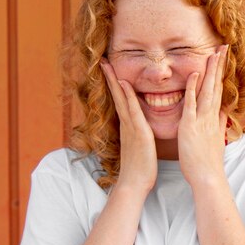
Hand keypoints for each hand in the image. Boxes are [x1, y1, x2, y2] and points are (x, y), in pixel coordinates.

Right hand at [100, 59, 157, 193]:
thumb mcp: (140, 147)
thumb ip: (139, 136)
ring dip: (114, 80)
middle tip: (103, 60)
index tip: (111, 71)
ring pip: (121, 98)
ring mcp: (130, 127)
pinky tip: (124, 83)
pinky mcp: (138, 132)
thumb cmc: (140, 169)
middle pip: (117, 95)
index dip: (116, 85)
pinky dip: (127, 95)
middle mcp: (126, 124)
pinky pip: (132, 110)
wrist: (135, 184)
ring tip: (107, 64)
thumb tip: (141, 131)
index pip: (121, 101)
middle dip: (110, 77)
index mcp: (128, 127)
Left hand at [178, 45, 228, 187]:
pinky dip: (193, 88)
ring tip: (214, 52)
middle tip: (223, 46)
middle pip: (216, 85)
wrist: (208, 178)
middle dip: (220, 66)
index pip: (219, 91)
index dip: (221, 74)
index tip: (223, 59)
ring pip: (207, 90)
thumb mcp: (216, 140)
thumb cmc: (208, 163)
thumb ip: (219, 125)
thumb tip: (224, 114)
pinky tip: (194, 73)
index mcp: (214, 118)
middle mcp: (211, 116)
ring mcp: (202, 120)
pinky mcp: (191, 126)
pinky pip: (192, 103)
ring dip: (211, 71)